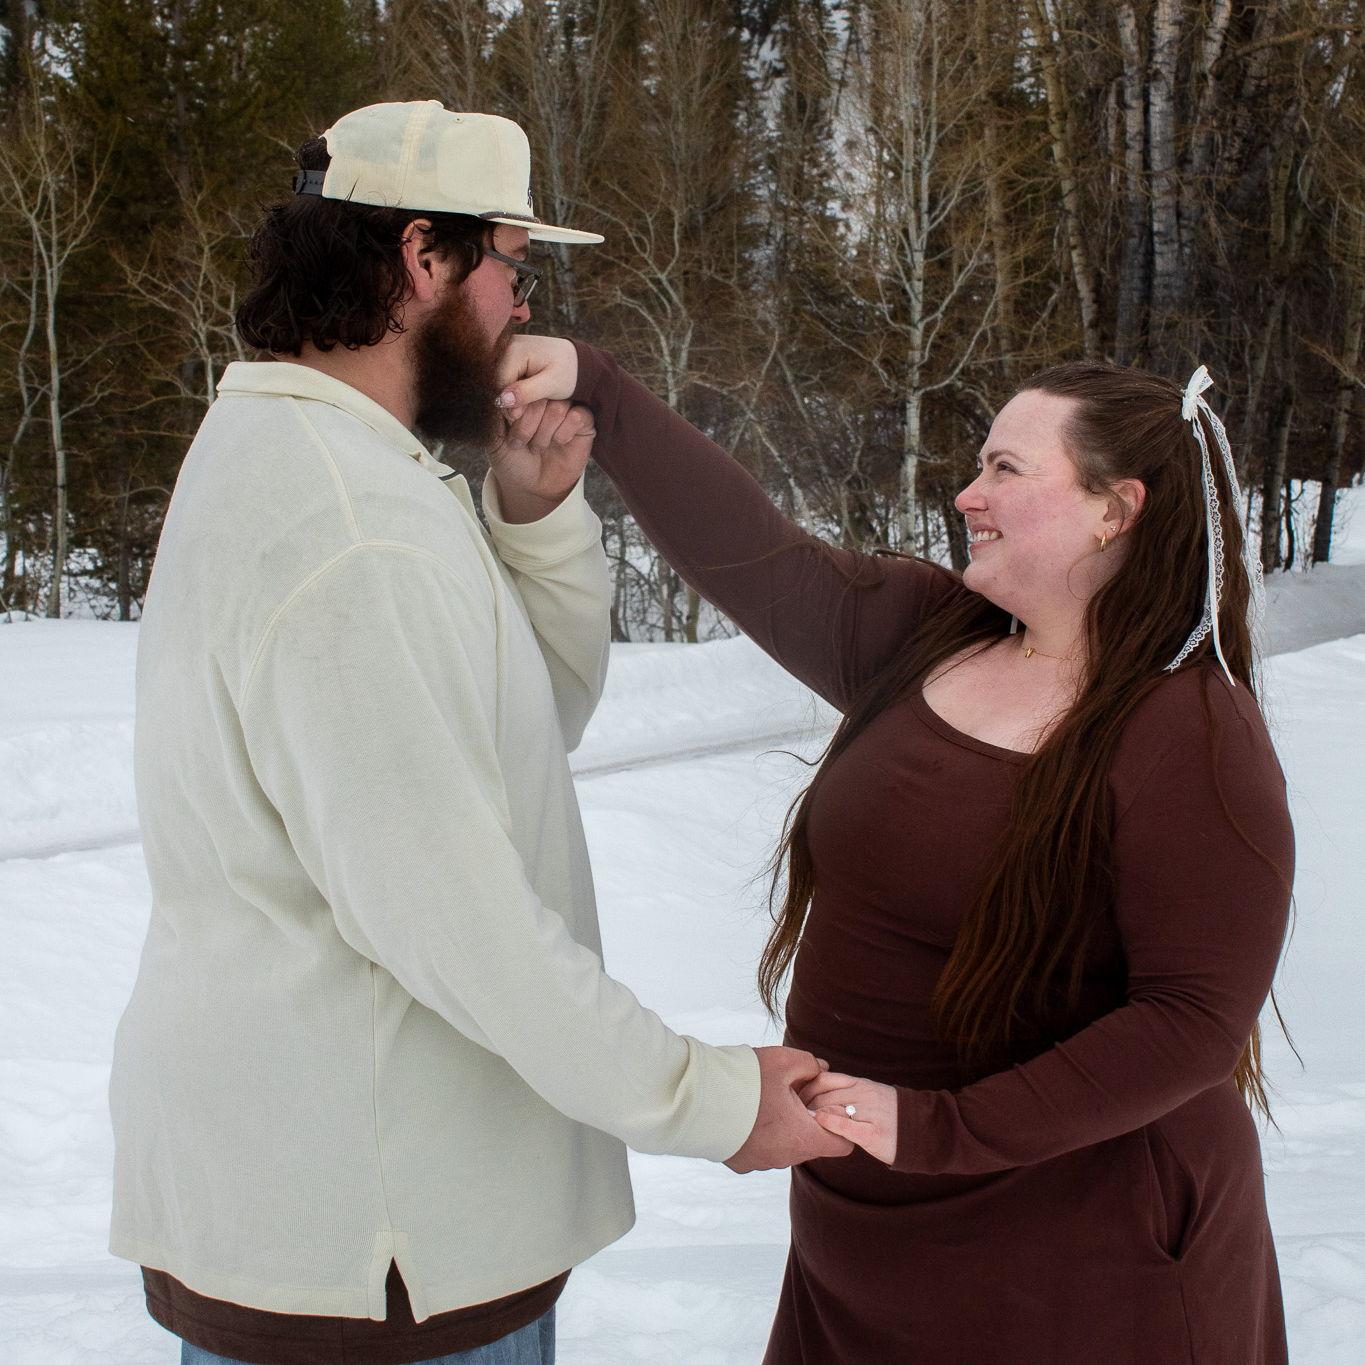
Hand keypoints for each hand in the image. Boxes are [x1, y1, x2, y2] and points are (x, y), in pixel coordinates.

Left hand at [489, 399, 595, 523]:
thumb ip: (496, 413)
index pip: (522, 384)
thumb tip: (500, 392)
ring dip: (545, 432)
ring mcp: (566, 409)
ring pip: (558, 407)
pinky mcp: (584, 422)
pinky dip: (564, 433)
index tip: (509, 422)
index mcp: (524, 396)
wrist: (531, 487)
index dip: (516, 403)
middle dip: (528, 423)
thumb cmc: (513, 461)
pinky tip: (559, 443)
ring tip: (538, 447)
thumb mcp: (495, 437)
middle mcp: (546, 398)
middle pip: (541, 395)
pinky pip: (577, 416)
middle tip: (521, 442)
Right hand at [496, 334, 578, 413]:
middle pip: (498, 381)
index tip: (521, 417)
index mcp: (515, 349)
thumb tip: (502, 400)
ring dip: (512, 395)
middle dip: (510, 400)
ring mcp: (507, 348)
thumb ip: (527, 392)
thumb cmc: (568, 372)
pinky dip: (514, 389)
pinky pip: (505, 377)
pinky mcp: (510, 355)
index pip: (500, 383)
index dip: (507, 403)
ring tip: (529, 402)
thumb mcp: (551, 384)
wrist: (577, 360)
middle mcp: (506, 344)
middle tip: (525, 412)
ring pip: (500, 381)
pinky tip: (527, 395)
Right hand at [725, 1047, 853, 1173]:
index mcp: (803, 1137)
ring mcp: (763, 1163)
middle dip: (805, 1120)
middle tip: (788, 1095)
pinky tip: (746, 1114)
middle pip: (810, 1143)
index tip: (822, 1105)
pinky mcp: (742, 1163)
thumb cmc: (747, 1080)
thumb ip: (810, 1065)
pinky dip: (758, 1135)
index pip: (841, 1144)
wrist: (700, 1098)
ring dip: (781, 1128)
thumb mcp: (785, 1061)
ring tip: (763, 1101)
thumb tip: (821, 1070)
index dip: (837, 1123)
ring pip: (784, 1146)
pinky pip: (760, 1150)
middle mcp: (787, 1157)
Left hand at [799, 1071, 898, 1164]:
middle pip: (823, 1095)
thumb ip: (847, 1093)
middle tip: (792, 1114)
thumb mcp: (869, 1095)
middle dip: (805, 1105)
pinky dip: (829, 1123)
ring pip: (832, 1107)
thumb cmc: (891, 1115)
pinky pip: (846, 1126)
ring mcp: (869, 1113)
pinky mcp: (873, 1134)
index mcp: (861, 1084)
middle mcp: (864, 1095)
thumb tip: (816, 1093)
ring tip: (801, 1123)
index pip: (824, 1080)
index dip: (805, 1089)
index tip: (795, 1100)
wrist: (923, 1130)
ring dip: (813, 1115)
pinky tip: (820, 1125)